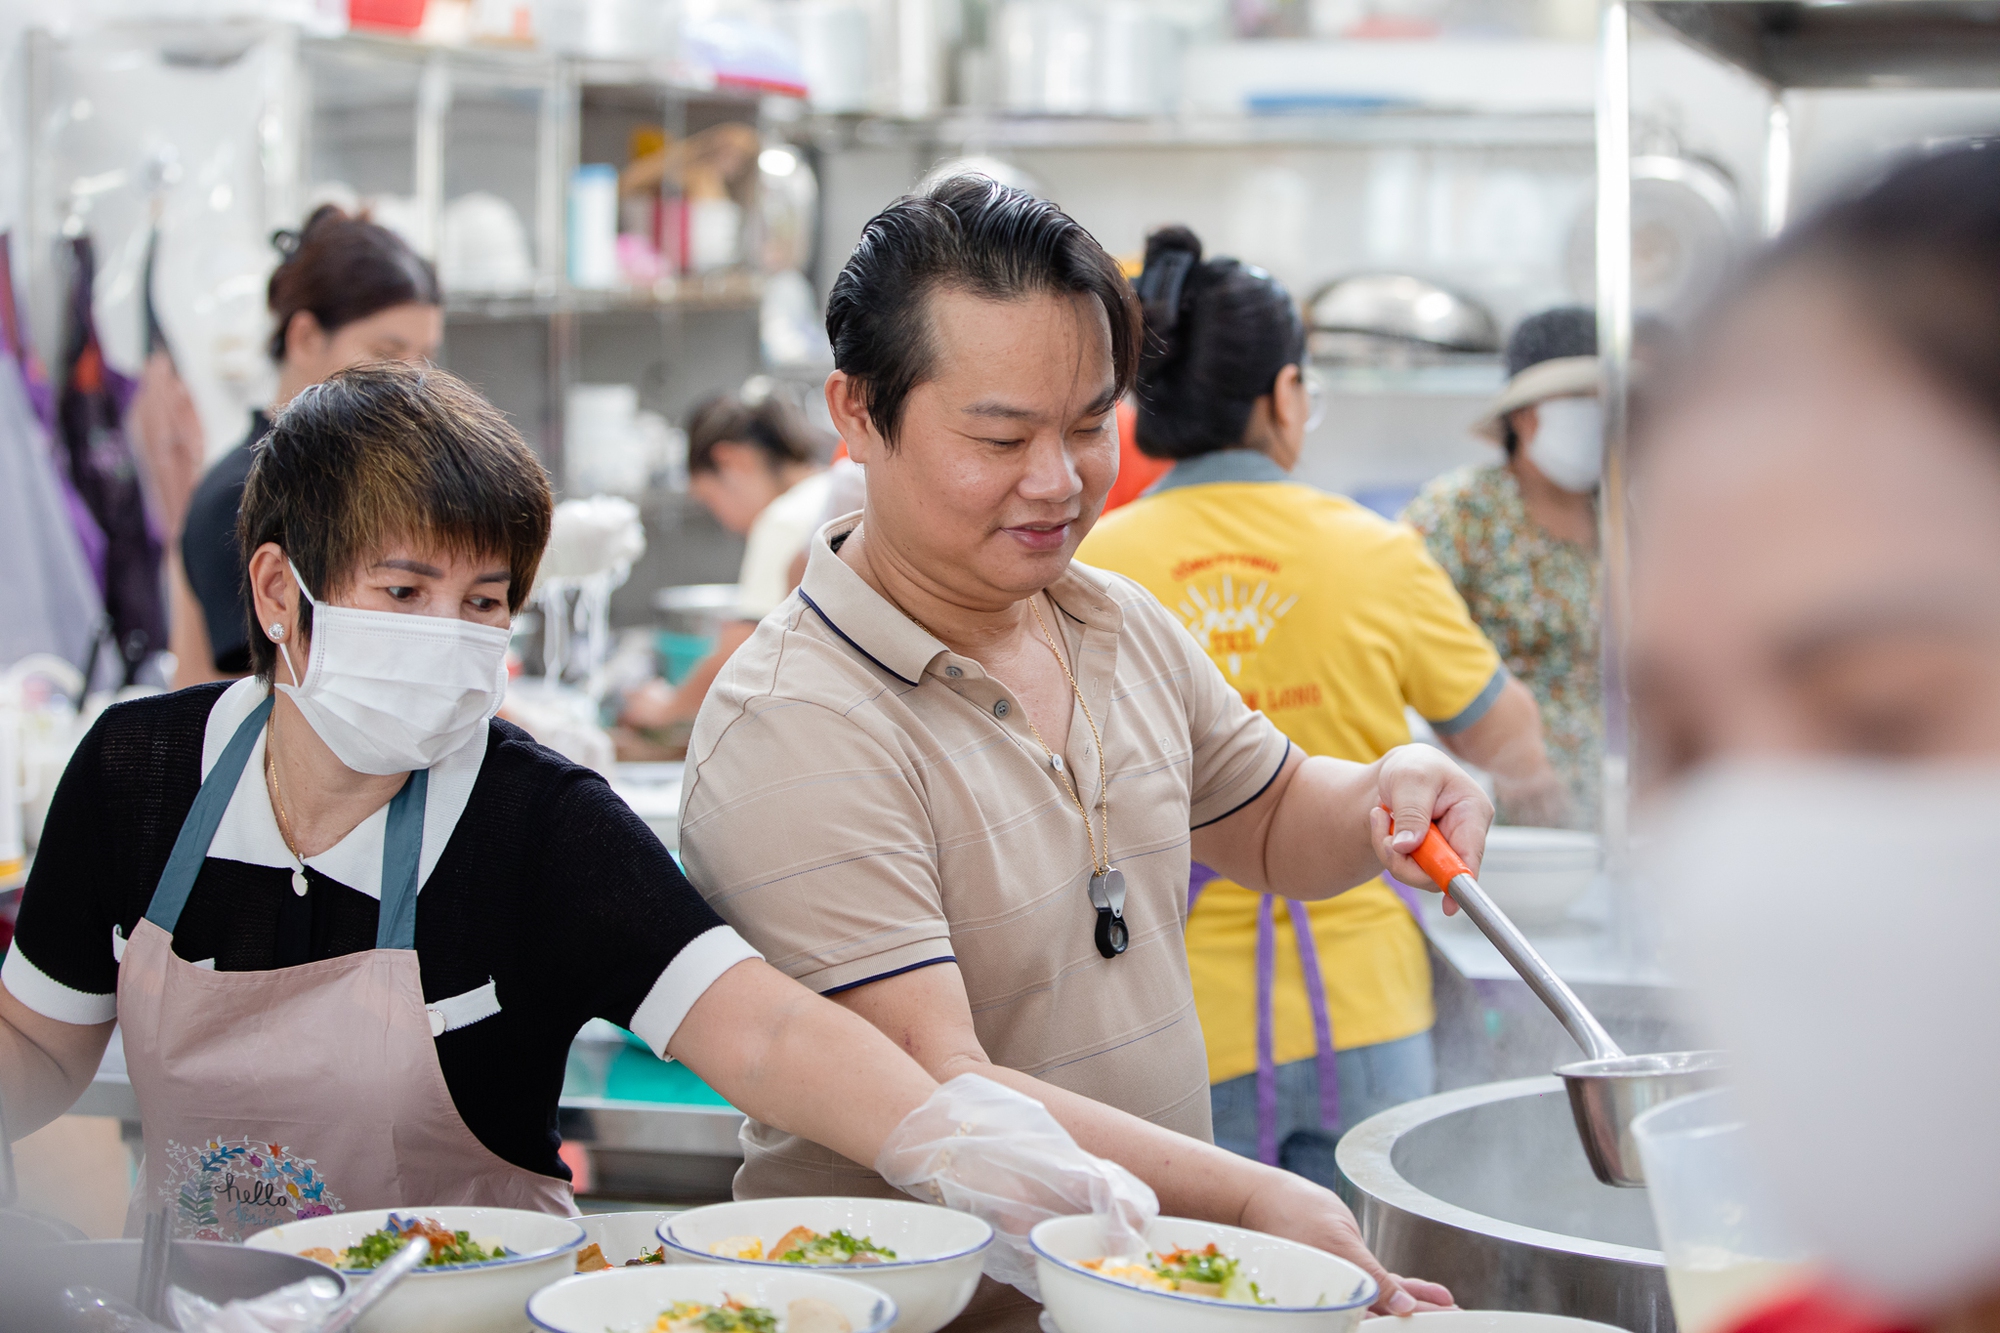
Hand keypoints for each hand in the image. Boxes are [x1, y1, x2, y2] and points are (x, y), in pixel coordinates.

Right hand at [1238, 1171, 1454, 1315]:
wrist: (1268, 1198)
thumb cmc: (1294, 1217)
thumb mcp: (1339, 1245)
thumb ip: (1373, 1278)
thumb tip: (1401, 1306)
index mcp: (1337, 1300)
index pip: (1380, 1323)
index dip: (1412, 1324)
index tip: (1442, 1324)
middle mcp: (1342, 1299)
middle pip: (1388, 1317)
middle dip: (1422, 1319)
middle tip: (1456, 1322)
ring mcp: (1347, 1287)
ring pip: (1391, 1304)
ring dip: (1422, 1306)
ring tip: (1452, 1310)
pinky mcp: (1350, 1273)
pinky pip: (1384, 1286)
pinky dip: (1410, 1289)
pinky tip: (1436, 1293)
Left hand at [1369, 745, 1491, 916]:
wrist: (1396, 773)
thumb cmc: (1411, 768)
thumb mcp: (1410, 779)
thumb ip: (1412, 812)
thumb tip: (1407, 847)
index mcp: (1472, 812)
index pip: (1471, 855)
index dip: (1460, 880)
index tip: (1450, 906)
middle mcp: (1464, 835)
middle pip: (1440, 872)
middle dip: (1403, 858)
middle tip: (1381, 826)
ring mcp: (1447, 850)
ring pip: (1419, 874)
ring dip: (1390, 851)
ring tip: (1380, 816)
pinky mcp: (1430, 859)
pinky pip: (1407, 869)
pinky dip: (1388, 851)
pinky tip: (1384, 824)